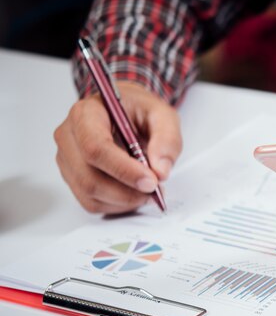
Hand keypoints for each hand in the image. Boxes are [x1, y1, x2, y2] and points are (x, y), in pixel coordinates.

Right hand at [54, 82, 181, 213]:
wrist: (125, 110)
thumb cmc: (138, 110)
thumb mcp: (162, 114)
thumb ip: (167, 138)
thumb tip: (160, 171)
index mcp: (85, 114)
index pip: (95, 147)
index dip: (123, 169)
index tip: (151, 181)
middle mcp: (69, 137)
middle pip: (89, 177)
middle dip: (126, 191)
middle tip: (155, 189)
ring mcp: (67, 159)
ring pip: (90, 194)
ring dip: (125, 200)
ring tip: (149, 189)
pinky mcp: (73, 178)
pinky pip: (92, 203)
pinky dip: (118, 205)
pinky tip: (134, 192)